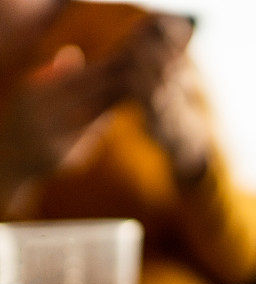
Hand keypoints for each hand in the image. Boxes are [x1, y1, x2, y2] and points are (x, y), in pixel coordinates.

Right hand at [0, 13, 198, 196]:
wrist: (8, 159)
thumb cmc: (27, 119)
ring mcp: (52, 139)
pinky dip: (104, 122)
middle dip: (116, 84)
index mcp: (34, 95)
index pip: (76, 79)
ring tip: (137, 91)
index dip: (103, 69)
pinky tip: (119, 111)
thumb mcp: (33, 94)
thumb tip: (74, 52)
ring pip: (92, 117)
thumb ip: (56, 77)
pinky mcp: (63, 157)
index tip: (126, 60)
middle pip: (88, 97)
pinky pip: (90, 136)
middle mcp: (41, 117)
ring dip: (115, 103)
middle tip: (142, 75)